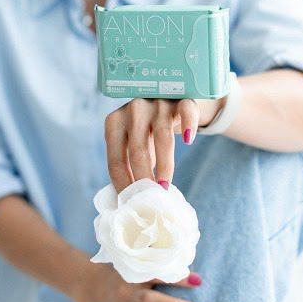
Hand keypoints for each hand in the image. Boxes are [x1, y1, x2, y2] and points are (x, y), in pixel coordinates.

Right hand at [72, 261, 204, 301]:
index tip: (199, 281)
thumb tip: (181, 250)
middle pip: (152, 300)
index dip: (178, 278)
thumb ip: (153, 258)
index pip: (158, 275)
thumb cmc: (121, 272)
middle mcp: (127, 292)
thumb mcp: (133, 261)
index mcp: (134, 274)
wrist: (88, 284)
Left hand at [104, 98, 220, 193]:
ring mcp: (158, 103)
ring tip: (165, 187)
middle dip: (143, 179)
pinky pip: (186, 112)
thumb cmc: (147, 130)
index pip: (116, 160)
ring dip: (164, 166)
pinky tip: (188, 140)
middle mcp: (134, 109)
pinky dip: (188, 126)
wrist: (172, 97)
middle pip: (137, 151)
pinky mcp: (182, 100)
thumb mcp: (132, 143)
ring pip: (161, 137)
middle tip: (150, 201)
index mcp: (114, 122)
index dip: (124, 184)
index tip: (132, 204)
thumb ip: (129, 164)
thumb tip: (129, 200)